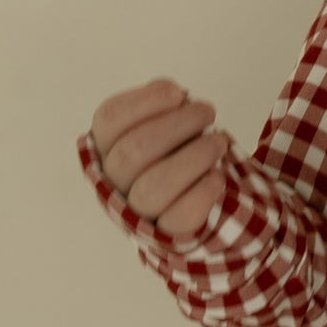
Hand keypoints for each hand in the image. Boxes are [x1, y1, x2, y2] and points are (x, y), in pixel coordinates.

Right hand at [89, 79, 234, 239]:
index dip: (142, 103)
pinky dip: (202, 193)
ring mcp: (137, 211)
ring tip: (219, 142)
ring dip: (192, 158)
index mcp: (106, 146)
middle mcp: (113, 180)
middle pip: (131, 152)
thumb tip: (176, 96)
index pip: (109, 120)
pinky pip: (179, 217)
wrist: (194, 199)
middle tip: (207, 111)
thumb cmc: (176, 151)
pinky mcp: (165, 234)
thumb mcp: (166, 122)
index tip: (178, 92)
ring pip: (153, 187)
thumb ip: (165, 107)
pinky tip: (217, 176)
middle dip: (176, 126)